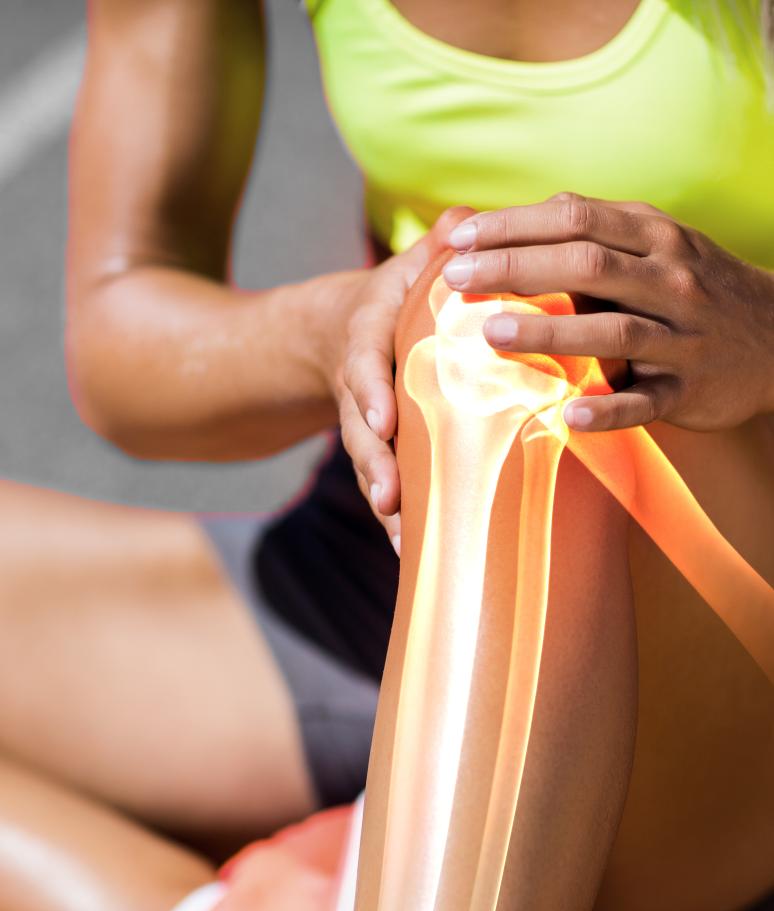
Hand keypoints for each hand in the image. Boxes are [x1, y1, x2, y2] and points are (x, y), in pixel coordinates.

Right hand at [333, 206, 475, 553]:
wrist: (343, 330)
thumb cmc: (397, 293)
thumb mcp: (411, 263)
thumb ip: (440, 243)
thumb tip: (466, 220)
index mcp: (369, 337)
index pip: (364, 362)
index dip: (369, 391)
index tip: (380, 419)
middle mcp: (363, 386)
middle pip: (361, 431)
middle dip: (373, 466)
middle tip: (389, 499)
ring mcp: (369, 423)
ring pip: (371, 466)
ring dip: (384, 503)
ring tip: (401, 542)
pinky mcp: (384, 450)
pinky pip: (389, 486)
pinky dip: (398, 523)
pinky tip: (412, 556)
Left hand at [442, 193, 773, 432]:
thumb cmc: (692, 289)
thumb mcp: (653, 245)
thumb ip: (590, 233)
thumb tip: (507, 224)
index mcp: (653, 236)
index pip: (574, 218)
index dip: (513, 226)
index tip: (458, 240)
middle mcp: (670, 280)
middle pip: (586, 266)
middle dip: (516, 269)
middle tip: (457, 281)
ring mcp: (682, 337)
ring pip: (614, 331)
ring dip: (551, 331)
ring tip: (493, 334)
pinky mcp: (688, 391)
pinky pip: (647, 402)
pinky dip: (610, 409)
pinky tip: (570, 415)